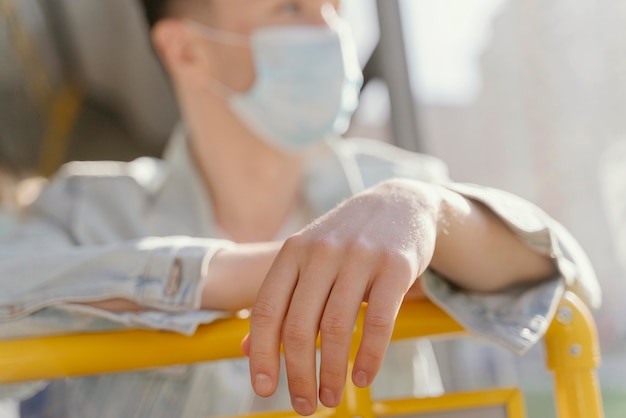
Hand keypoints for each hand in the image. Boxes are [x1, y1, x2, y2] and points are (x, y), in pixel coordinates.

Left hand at [245, 179, 440, 414]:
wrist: (399, 203)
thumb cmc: (344, 241)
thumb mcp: (305, 259)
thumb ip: (279, 300)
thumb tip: (246, 353)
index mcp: (292, 252)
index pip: (266, 311)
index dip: (262, 355)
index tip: (264, 389)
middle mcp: (321, 252)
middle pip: (299, 326)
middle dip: (298, 375)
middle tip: (304, 405)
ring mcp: (359, 257)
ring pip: (336, 328)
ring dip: (331, 373)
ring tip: (330, 397)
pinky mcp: (395, 266)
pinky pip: (380, 321)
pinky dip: (369, 357)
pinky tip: (362, 378)